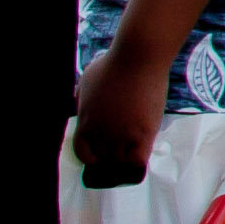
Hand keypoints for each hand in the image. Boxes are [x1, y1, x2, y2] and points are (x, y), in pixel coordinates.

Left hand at [70, 51, 164, 187]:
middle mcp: (101, 134)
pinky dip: (137, 164)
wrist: (137, 59)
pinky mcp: (143, 134)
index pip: (83, 153)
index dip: (91, 157)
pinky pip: (137, 163)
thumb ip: (81, 100)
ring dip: (125, 160)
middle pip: (103, 159)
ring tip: (133, 154)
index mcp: (84, 123)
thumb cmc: (112, 65)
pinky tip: (141, 154)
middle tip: (120, 153)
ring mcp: (122, 136)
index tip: (100, 155)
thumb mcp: (86, 83)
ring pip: (121, 163)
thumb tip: (81, 107)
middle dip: (110, 158)